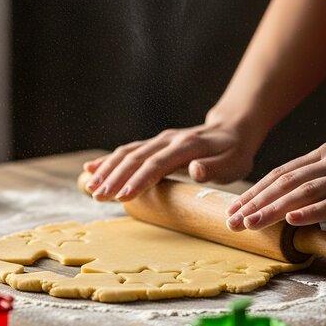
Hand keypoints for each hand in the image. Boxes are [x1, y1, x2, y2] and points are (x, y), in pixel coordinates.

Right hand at [82, 119, 259, 201]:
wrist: (232, 129)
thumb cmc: (235, 152)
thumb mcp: (235, 163)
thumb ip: (214, 167)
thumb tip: (195, 170)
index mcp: (187, 146)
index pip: (158, 163)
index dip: (139, 180)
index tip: (123, 196)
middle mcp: (168, 140)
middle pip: (136, 158)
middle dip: (115, 178)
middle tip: (98, 197)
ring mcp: (159, 140)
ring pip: (127, 153)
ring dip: (107, 170)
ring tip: (90, 188)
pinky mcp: (153, 144)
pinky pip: (127, 151)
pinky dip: (108, 161)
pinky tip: (90, 170)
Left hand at [226, 140, 325, 229]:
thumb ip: (317, 176)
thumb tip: (288, 197)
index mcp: (323, 154)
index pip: (279, 173)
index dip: (254, 191)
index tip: (234, 208)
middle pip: (285, 182)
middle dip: (255, 202)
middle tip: (233, 220)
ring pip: (304, 191)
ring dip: (274, 209)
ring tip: (253, 223)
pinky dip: (313, 211)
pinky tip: (293, 220)